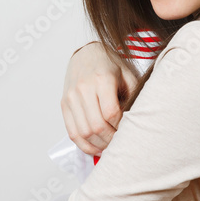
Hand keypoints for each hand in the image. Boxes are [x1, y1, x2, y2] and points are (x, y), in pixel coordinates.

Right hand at [61, 41, 138, 156]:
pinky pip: (72, 132)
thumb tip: (135, 123)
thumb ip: (133, 96)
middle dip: (111, 139)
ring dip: (99, 145)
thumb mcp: (127, 75)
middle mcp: (83, 89)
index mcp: (102, 79)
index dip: (121, 127)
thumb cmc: (110, 65)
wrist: (87, 54)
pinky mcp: (64, 105)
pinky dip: (84, 145)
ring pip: (84, 132)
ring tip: (110, 146)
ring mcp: (71, 98)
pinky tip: (96, 147)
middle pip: (97, 125)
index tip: (128, 130)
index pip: (111, 113)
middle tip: (121, 142)